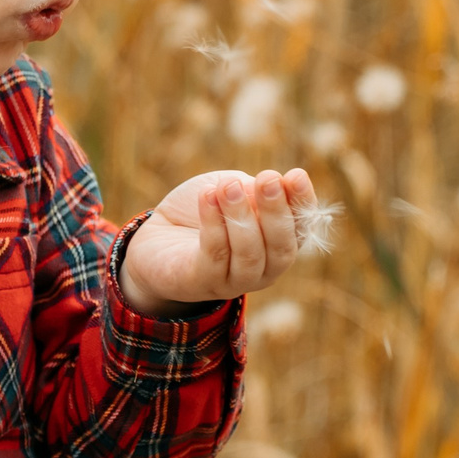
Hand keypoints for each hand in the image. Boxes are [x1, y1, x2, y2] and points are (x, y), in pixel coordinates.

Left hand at [118, 167, 316, 317]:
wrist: (156, 237)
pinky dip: (213, 223)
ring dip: (241, 216)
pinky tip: (207, 196)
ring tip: (229, 186)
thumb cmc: (201, 209)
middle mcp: (263, 268)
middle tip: (268, 178)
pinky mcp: (202, 282)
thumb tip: (268, 189)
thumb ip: (251, 190)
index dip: (302, 202)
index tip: (296, 175)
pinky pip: (214, 254)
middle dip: (276, 211)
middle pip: (281, 247)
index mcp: (277, 243)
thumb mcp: (230, 189)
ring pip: (249, 254)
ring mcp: (234, 281)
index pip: (301, 228)